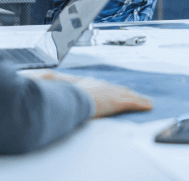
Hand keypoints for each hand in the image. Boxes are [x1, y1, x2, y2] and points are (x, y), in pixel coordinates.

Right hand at [35, 72, 153, 117]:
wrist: (70, 99)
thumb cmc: (63, 97)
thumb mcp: (57, 91)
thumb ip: (52, 88)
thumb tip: (39, 84)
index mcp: (89, 84)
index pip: (105, 87)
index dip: (113, 90)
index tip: (118, 91)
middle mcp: (103, 85)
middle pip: (119, 89)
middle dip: (129, 93)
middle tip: (137, 96)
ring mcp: (111, 93)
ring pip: (129, 95)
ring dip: (139, 99)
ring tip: (147, 102)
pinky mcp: (118, 101)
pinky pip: (134, 102)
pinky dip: (142, 104)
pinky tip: (149, 106)